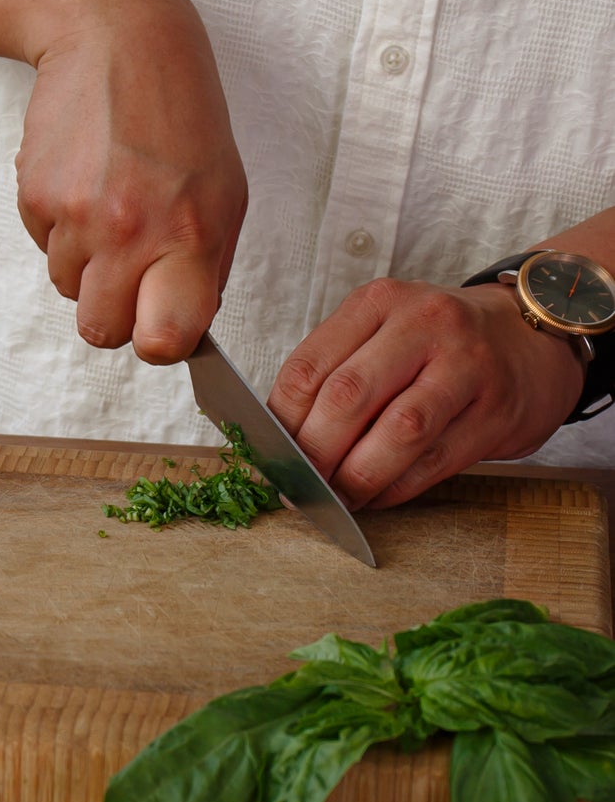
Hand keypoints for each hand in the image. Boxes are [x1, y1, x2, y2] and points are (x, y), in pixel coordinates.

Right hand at [14, 0, 246, 363]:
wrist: (115, 39)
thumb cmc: (179, 112)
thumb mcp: (226, 190)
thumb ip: (206, 264)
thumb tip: (181, 321)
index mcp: (189, 234)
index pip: (164, 340)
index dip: (160, 341)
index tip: (163, 324)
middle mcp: (129, 231)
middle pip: (101, 330)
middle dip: (113, 312)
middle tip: (129, 269)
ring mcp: (75, 214)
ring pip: (68, 287)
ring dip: (85, 262)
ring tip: (110, 204)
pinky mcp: (34, 194)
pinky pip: (41, 244)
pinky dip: (58, 226)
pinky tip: (83, 180)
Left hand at [267, 279, 585, 509]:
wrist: (533, 335)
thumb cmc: (439, 341)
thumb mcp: (383, 330)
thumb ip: (335, 370)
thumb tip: (279, 434)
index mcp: (378, 302)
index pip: (309, 365)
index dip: (281, 418)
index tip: (267, 452)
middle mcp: (423, 325)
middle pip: (348, 397)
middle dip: (314, 452)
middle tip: (297, 485)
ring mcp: (467, 366)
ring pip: (398, 431)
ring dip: (357, 476)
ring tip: (335, 499)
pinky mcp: (499, 411)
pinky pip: (435, 459)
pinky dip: (396, 487)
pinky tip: (375, 497)